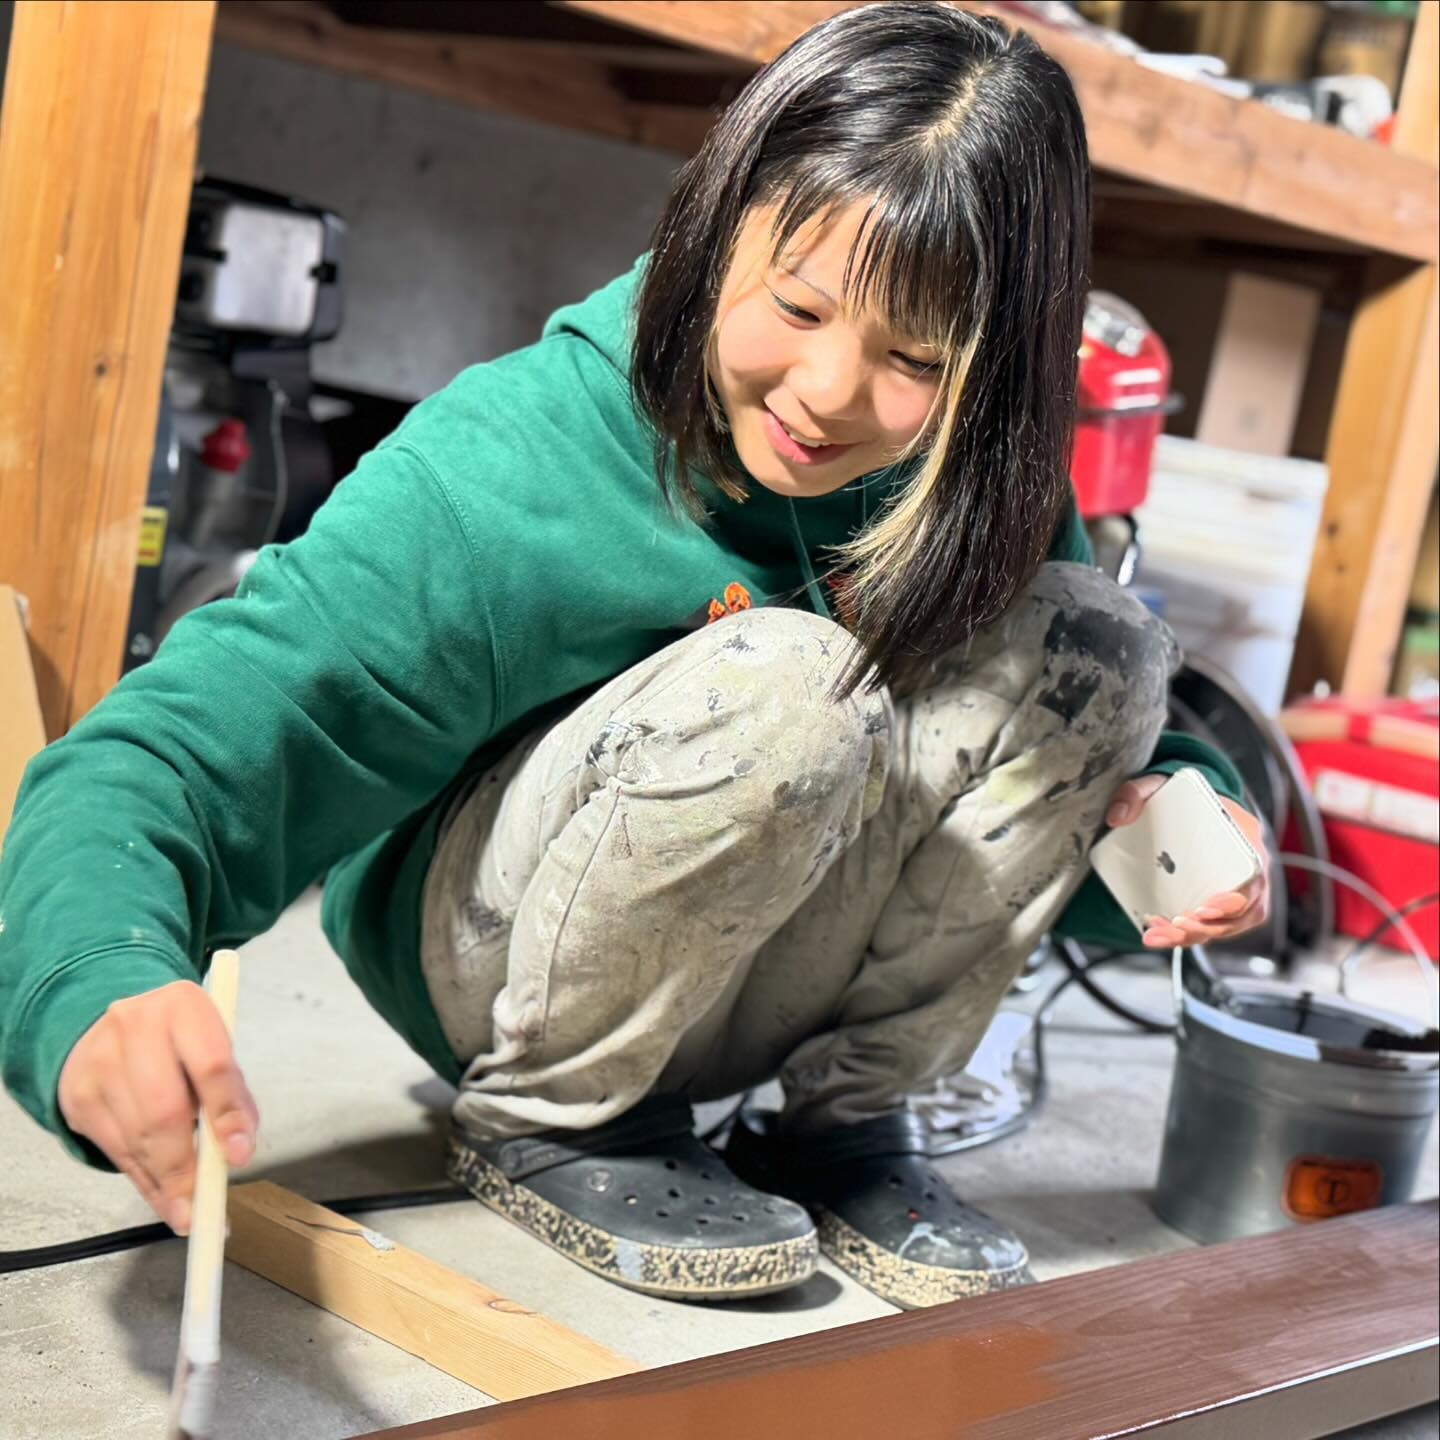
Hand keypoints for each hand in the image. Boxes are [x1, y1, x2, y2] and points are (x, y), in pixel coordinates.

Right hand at [57, 980, 257, 1233]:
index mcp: (184, 1007)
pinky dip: (144, 1180)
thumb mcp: (211, 1048)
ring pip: (136, 1137)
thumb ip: (231, 1095)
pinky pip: (114, 1150)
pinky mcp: (78, 1096)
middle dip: (186, 1166)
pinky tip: (163, 1196)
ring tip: (189, 1211)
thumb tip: (238, 1149)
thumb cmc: (176, 1043)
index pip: (211, 1066)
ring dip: (165, 1183)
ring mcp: (99, 1062)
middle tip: (205, 1205)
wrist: (104, 1026)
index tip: (239, 1156)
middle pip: (164, 1110)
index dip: (226, 1115)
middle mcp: (136, 1027)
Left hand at [1105, 775, 1270, 949]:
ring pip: (1230, 924)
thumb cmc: (1179, 797)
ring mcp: (1240, 886)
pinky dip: (1190, 935)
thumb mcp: (1155, 785)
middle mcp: (1250, 864)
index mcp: (1243, 833)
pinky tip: (1161, 933)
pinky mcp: (1225, 902)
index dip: (1234, 898)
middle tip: (1175, 925)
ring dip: (1196, 935)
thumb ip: (1134, 793)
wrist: (1187, 807)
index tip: (1204, 908)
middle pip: (1244, 908)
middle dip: (1210, 925)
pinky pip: (1216, 926)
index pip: (1253, 873)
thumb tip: (1117, 816)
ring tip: (1159, 934)